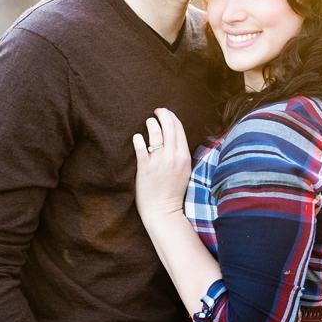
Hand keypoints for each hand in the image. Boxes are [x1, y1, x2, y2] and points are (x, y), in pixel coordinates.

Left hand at [132, 108, 191, 224]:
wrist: (164, 211)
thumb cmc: (173, 192)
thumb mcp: (184, 170)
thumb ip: (181, 155)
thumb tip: (175, 140)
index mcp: (184, 156)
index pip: (180, 129)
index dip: (172, 117)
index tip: (166, 112)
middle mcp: (173, 157)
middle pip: (169, 127)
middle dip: (163, 114)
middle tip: (157, 110)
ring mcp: (159, 162)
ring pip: (156, 134)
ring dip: (151, 124)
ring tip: (148, 121)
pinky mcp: (145, 168)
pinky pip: (141, 148)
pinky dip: (138, 139)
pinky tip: (136, 136)